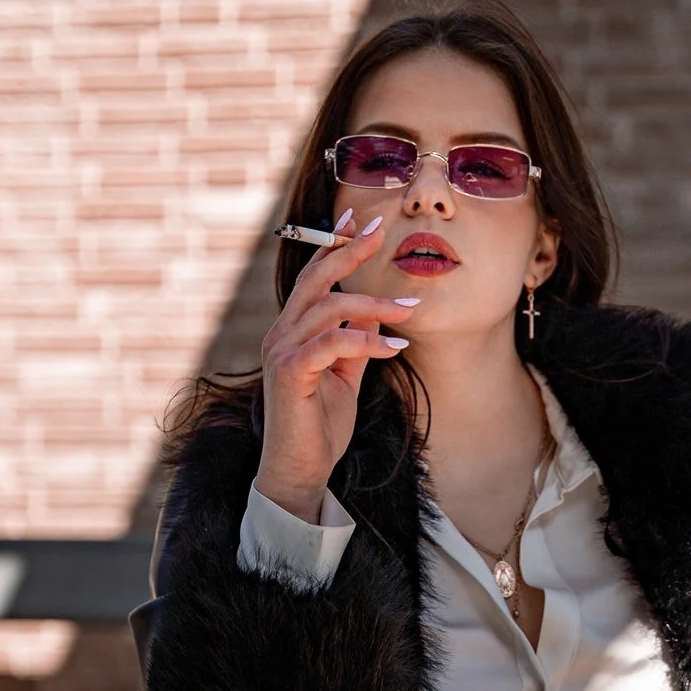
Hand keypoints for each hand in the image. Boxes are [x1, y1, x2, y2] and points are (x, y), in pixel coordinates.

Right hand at [256, 213, 415, 522]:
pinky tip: (395, 347)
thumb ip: (356, 342)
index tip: (359, 220)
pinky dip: (367, 342)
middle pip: (316, 278)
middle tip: (382, 231)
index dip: (334, 244)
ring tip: (409, 311)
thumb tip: (377, 312)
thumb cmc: (320, 426)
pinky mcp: (290, 373)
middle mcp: (281, 334)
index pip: (312, 276)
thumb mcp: (346, 376)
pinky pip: (332, 344)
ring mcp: (282, 352)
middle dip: (349, 251)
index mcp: (292, 330)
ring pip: (329, 308)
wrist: (301, 470)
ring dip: (375, 305)